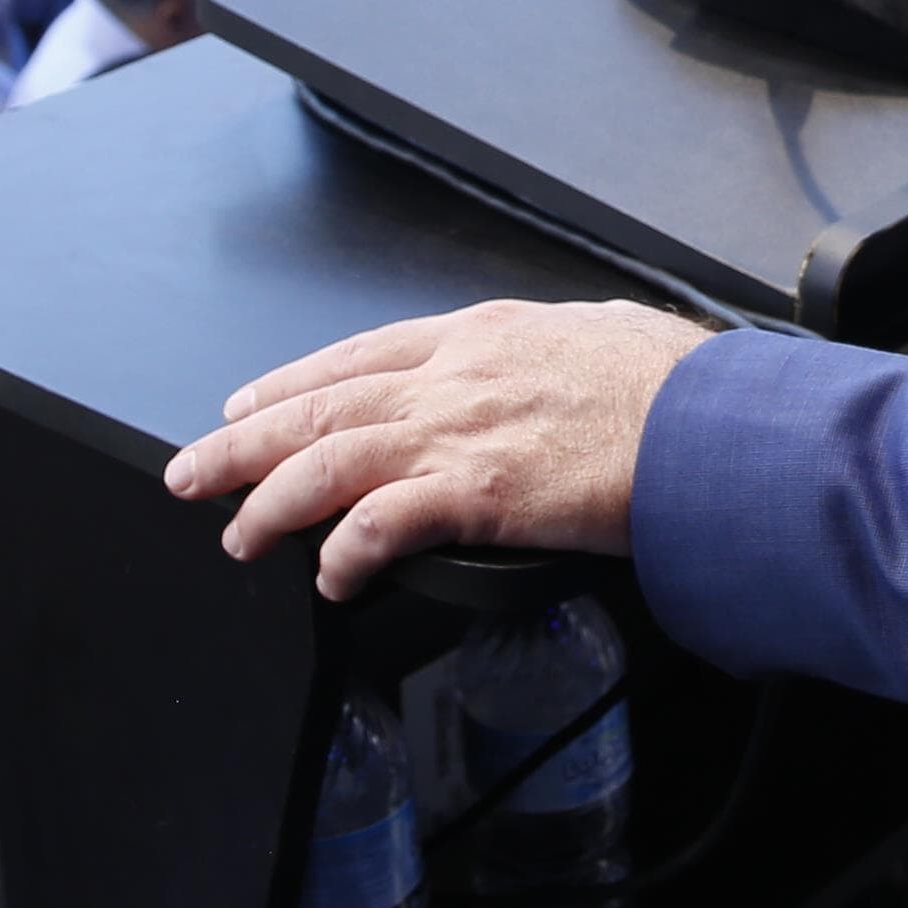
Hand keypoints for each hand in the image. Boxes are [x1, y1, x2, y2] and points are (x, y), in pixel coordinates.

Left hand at [164, 298, 712, 595]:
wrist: (714, 424)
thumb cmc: (678, 385)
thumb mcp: (603, 332)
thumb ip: (556, 347)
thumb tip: (559, 356)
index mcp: (483, 334)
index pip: (359, 354)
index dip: (292, 383)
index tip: (250, 404)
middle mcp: (455, 376)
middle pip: (319, 405)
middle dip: (243, 443)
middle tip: (193, 472)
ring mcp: (460, 432)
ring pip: (326, 461)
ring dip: (268, 501)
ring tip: (237, 534)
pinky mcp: (476, 493)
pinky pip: (377, 524)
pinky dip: (341, 550)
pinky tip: (327, 575)